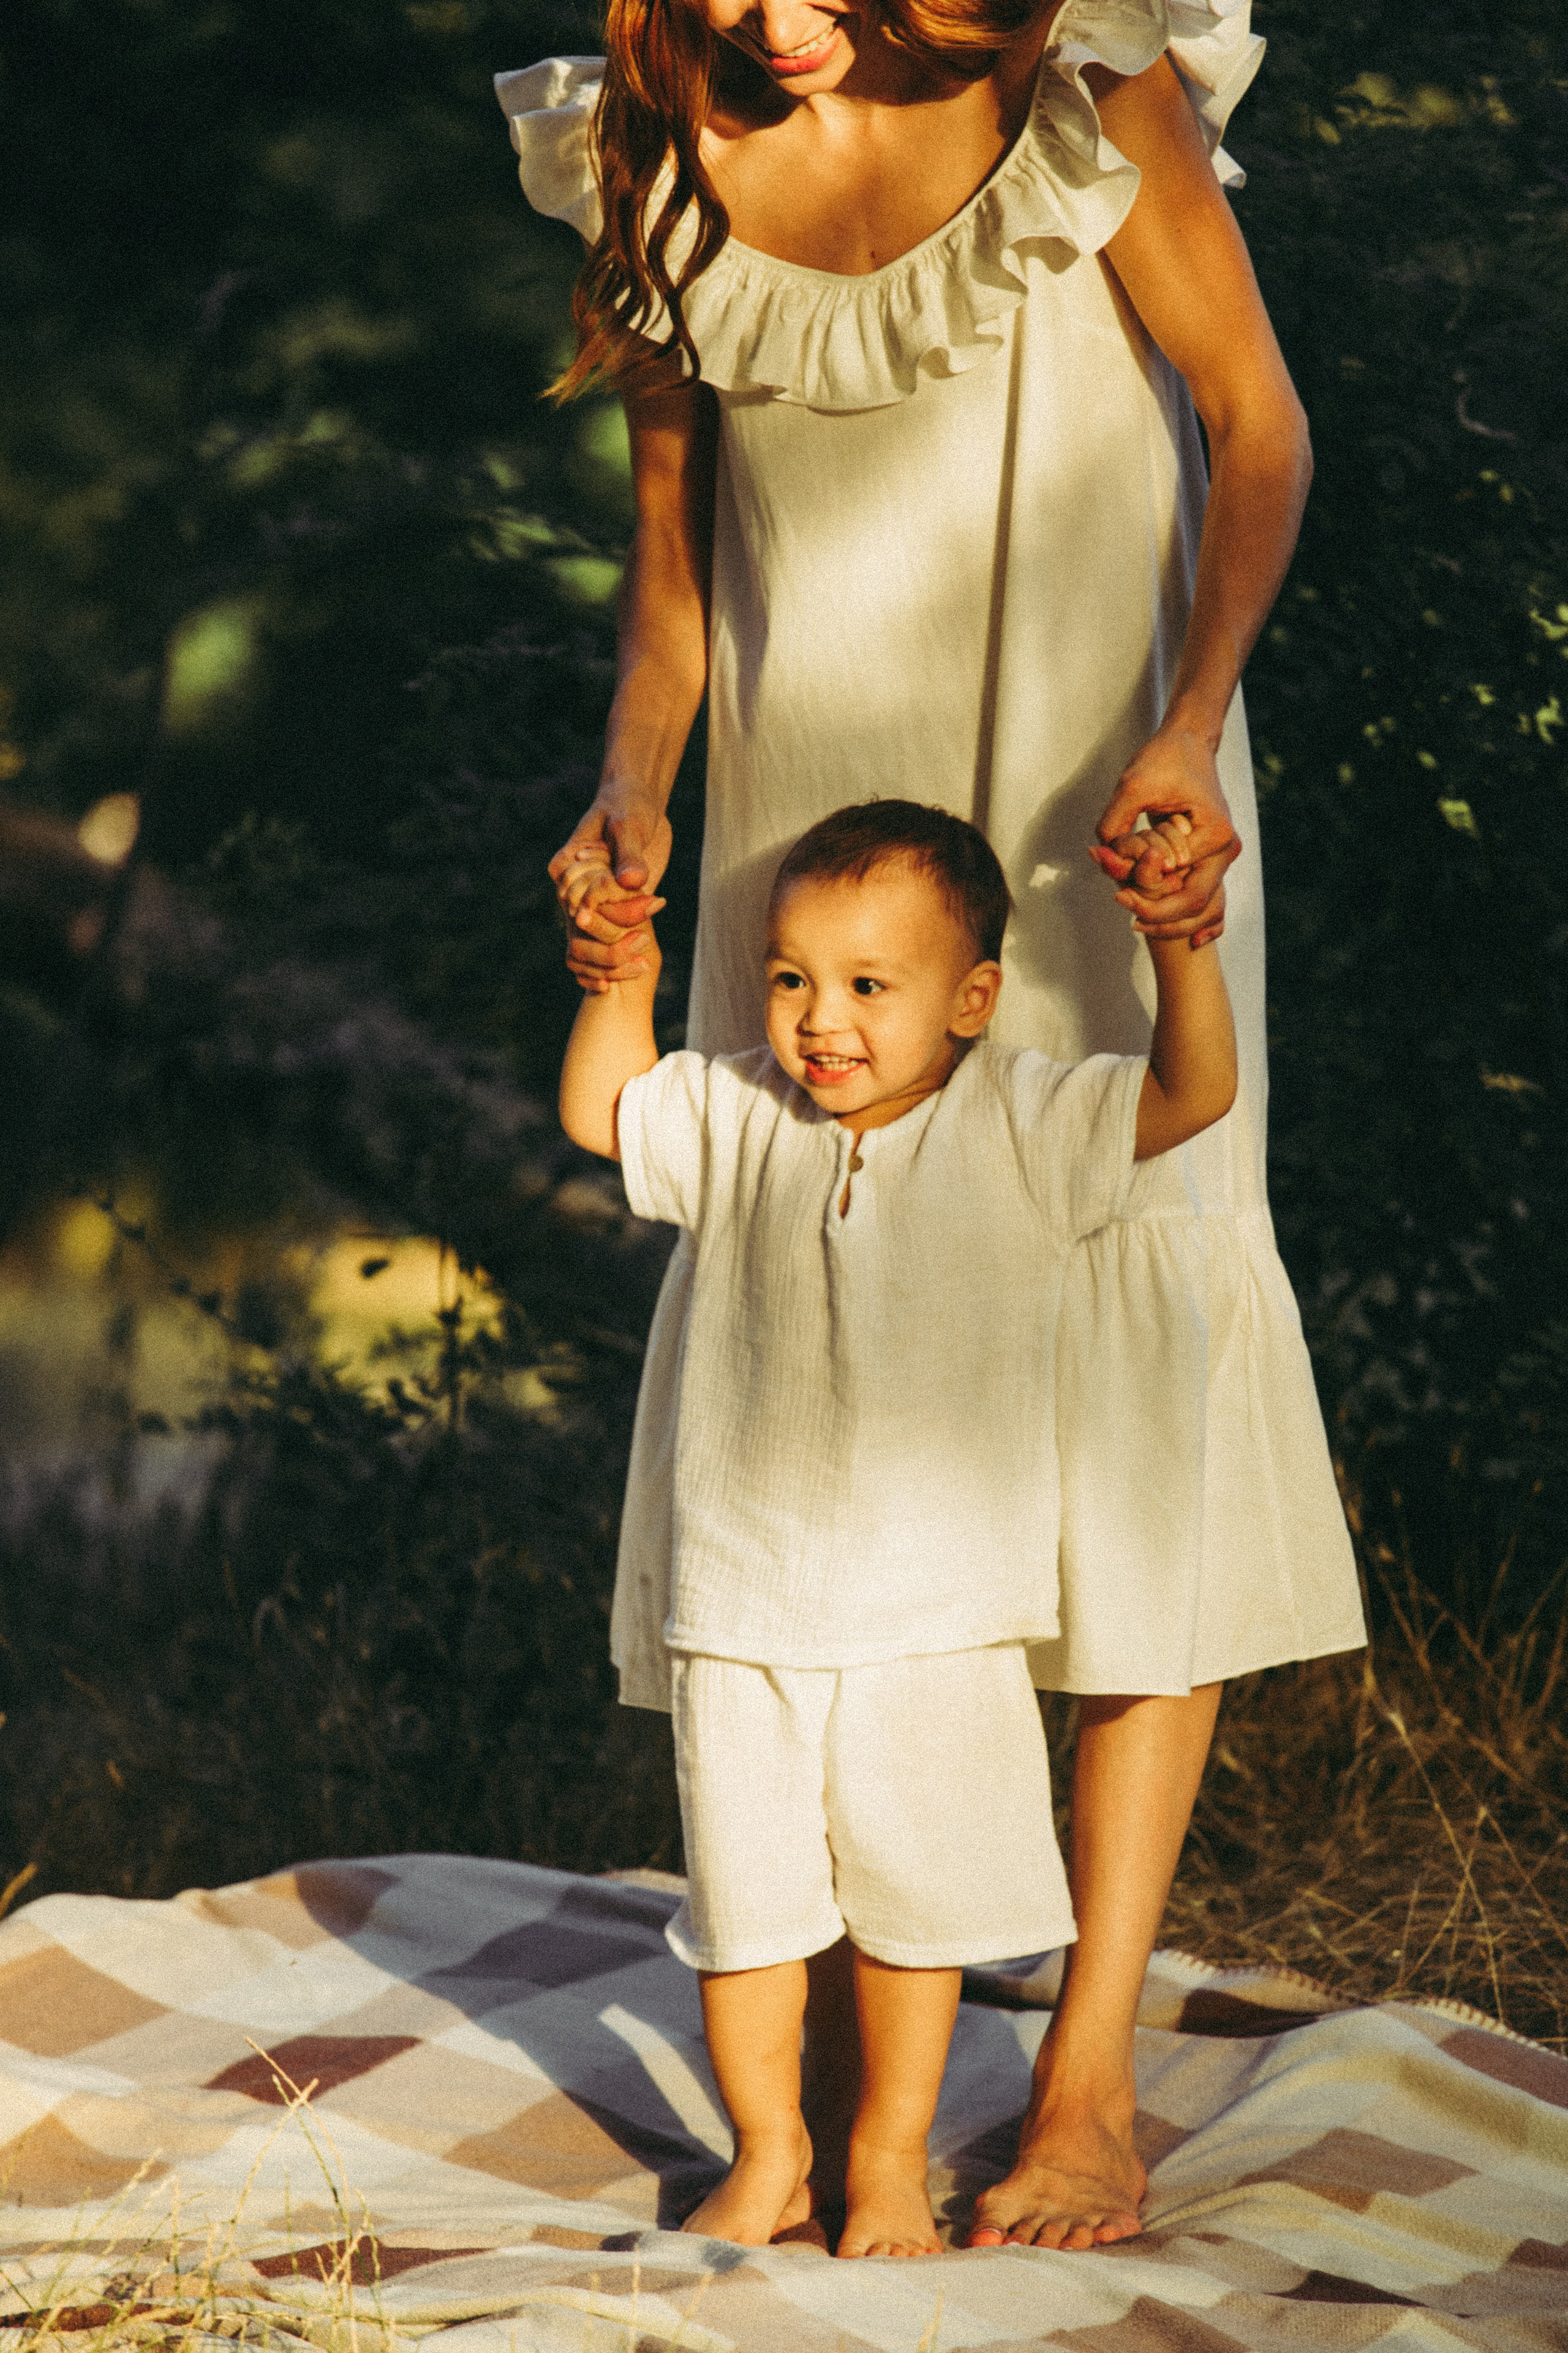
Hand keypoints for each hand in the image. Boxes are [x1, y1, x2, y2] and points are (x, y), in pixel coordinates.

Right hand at [549, 797, 671, 991]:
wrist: (637, 806)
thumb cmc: (628, 807)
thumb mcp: (629, 825)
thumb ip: (630, 853)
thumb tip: (633, 881)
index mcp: (565, 866)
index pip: (580, 902)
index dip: (611, 913)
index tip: (648, 907)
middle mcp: (570, 889)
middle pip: (582, 931)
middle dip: (612, 945)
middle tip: (646, 943)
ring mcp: (586, 903)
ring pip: (587, 946)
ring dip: (613, 960)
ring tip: (644, 965)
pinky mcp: (606, 911)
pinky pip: (598, 946)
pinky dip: (607, 967)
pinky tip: (620, 980)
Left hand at [1090, 726, 1240, 948]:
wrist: (1187, 743)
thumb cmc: (1163, 760)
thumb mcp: (1132, 786)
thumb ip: (1116, 824)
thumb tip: (1101, 856)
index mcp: (1213, 836)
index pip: (1182, 889)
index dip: (1146, 898)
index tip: (1115, 894)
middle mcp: (1224, 849)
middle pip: (1196, 905)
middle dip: (1159, 919)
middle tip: (1127, 919)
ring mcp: (1221, 854)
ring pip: (1201, 907)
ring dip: (1169, 920)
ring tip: (1136, 921)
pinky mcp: (1209, 855)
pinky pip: (1205, 896)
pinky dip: (1189, 916)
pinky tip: (1178, 936)